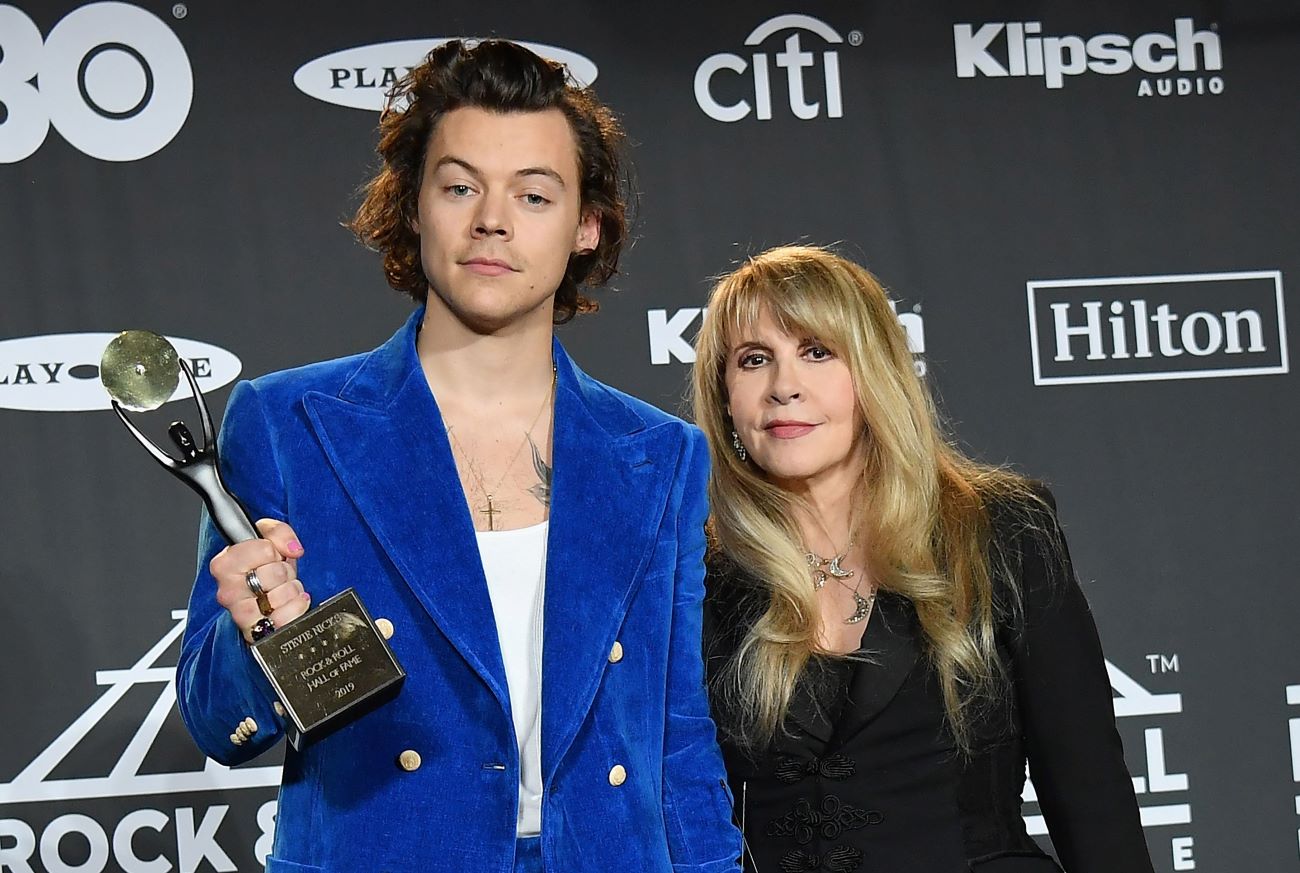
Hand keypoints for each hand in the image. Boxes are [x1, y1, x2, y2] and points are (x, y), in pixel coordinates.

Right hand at [210, 519, 309, 642]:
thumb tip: (292, 548)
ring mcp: (240, 614)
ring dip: (290, 590)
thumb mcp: (270, 540)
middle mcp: (227, 591)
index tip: (269, 555)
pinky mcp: (256, 634)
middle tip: (276, 575)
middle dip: (284, 571)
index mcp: (224, 564)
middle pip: (274, 573)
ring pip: (281, 596)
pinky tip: (290, 603)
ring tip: (281, 589)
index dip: (273, 550)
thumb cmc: (264, 570)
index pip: (263, 549)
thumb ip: (279, 533)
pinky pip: (285, 619)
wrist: (266, 601)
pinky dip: (296, 608)